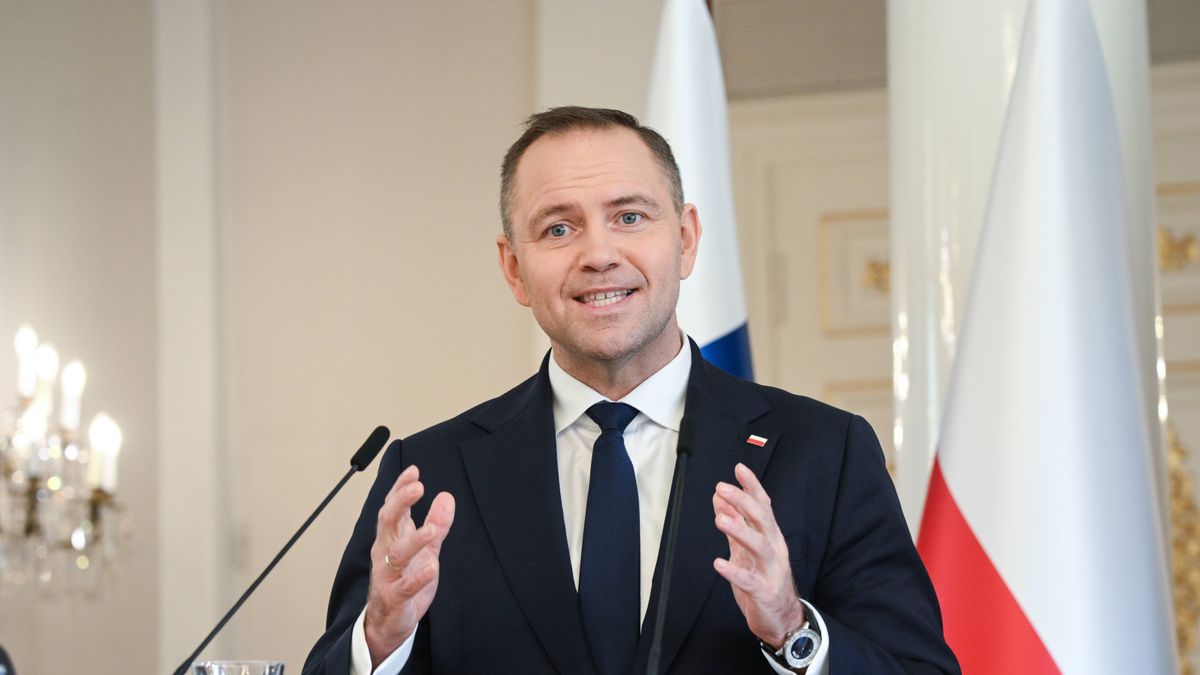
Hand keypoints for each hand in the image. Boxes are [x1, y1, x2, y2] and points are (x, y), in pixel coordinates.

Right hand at [364, 465, 455, 667]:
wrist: (388, 622)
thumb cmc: (405, 580)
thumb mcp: (426, 549)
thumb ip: (437, 523)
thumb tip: (446, 496)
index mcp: (392, 537)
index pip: (392, 507)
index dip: (400, 488)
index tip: (413, 471)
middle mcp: (385, 552)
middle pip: (387, 522)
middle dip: (400, 503)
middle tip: (417, 487)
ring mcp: (388, 575)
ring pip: (396, 554)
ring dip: (413, 540)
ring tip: (432, 530)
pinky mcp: (395, 597)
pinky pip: (405, 586)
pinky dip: (418, 577)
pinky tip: (432, 567)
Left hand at [712, 463, 805, 648]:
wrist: (782, 618)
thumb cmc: (764, 579)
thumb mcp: (746, 548)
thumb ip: (735, 523)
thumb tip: (721, 498)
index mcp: (771, 537)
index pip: (763, 506)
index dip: (752, 487)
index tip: (739, 469)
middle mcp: (775, 550)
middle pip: (763, 520)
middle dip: (744, 502)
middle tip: (723, 488)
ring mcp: (771, 571)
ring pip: (760, 546)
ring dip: (740, 531)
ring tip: (720, 520)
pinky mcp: (764, 593)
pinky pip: (749, 580)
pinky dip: (734, 571)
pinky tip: (718, 563)